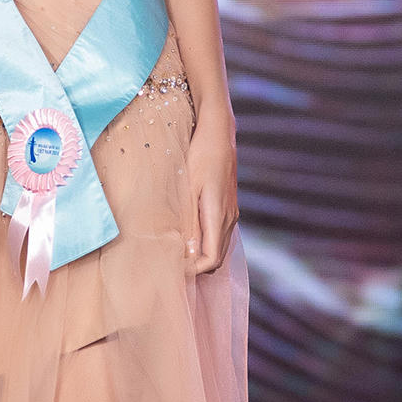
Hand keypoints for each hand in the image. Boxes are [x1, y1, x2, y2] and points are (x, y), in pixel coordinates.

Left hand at [185, 117, 236, 277]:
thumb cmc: (200, 155)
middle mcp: (230, 218)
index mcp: (219, 215)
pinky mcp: (228, 207)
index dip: (193, 270)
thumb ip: (191, 222)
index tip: (171, 268)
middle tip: (170, 265)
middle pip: (217, 259)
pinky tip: (188, 237)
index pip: (211, 259)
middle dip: (196, 267)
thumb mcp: (189, 188)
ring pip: (219, 248)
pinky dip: (205, 244)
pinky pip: (219, 236)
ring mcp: (231, 213)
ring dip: (200, 256)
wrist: (218, 132)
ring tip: (176, 253)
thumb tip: (189, 253)